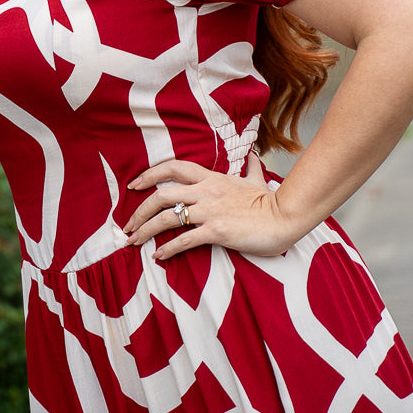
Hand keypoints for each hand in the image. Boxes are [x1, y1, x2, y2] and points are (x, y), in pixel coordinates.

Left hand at [123, 152, 299, 259]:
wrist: (285, 217)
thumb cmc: (270, 202)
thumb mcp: (257, 180)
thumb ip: (251, 167)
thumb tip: (254, 156)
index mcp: (211, 178)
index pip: (173, 168)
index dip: (149, 174)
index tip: (134, 185)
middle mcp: (206, 191)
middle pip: (161, 194)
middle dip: (139, 210)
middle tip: (128, 224)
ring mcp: (209, 211)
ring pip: (167, 217)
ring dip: (146, 231)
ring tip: (133, 242)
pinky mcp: (216, 231)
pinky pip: (184, 240)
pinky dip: (167, 249)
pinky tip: (158, 256)